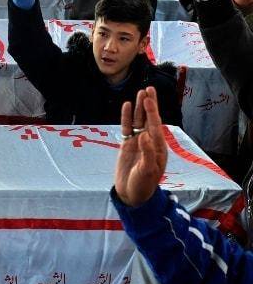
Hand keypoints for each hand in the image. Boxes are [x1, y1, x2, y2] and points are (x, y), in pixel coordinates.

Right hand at [114, 87, 167, 207]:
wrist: (131, 195)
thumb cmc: (143, 185)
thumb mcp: (147, 171)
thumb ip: (147, 152)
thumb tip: (144, 135)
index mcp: (157, 147)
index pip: (155, 125)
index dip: (152, 112)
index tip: (149, 99)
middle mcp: (149, 142)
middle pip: (149, 119)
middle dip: (149, 104)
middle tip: (149, 88)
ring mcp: (137, 142)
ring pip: (138, 121)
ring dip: (139, 108)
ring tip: (140, 93)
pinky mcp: (127, 145)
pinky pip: (126, 128)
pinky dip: (126, 117)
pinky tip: (127, 107)